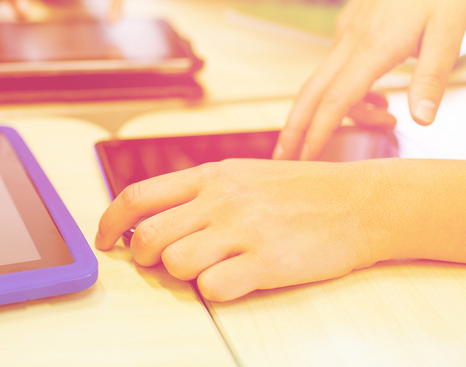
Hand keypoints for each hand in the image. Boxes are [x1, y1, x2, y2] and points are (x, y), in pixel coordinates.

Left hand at [95, 157, 390, 300]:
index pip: (138, 196)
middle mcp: (221, 200)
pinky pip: (213, 289)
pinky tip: (237, 278)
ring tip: (212, 265)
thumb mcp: (243, 174)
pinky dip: (216, 291)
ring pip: (175, 264)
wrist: (360, 203)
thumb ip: (198, 192)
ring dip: (184, 274)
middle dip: (145, 257)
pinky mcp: (267, 263)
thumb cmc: (300, 191)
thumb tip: (150, 215)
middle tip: (162, 261)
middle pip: (148, 237)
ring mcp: (244, 231)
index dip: (110, 223)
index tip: (105, 241)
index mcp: (211, 176)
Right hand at [275, 0, 465, 160]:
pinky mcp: (348, 27)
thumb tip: (422, 120)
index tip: (304, 158)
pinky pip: (336, 68)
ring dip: (339, 112)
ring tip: (386, 121)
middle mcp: (350, 39)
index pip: (337, 98)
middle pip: (311, 92)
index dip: (319, 130)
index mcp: (373, 45)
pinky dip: (347, 92)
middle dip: (295, 128)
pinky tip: (380, 98)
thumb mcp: (451, 33)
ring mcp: (345, 32)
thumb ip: (433, 77)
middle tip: (281, 160)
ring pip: (326, 82)